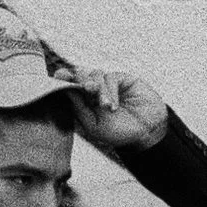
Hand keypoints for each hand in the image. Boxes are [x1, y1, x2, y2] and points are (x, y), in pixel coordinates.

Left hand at [46, 60, 168, 155]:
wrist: (147, 132)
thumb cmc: (120, 132)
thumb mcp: (94, 126)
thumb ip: (79, 109)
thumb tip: (66, 91)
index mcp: (83, 102)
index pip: (69, 85)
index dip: (63, 78)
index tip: (59, 76)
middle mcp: (94, 90)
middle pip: (80, 74)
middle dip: (81, 80)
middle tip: (87, 89)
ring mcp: (108, 83)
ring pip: (94, 74)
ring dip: (99, 89)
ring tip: (106, 107)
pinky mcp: (122, 79)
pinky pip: (110, 77)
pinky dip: (110, 91)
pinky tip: (113, 105)